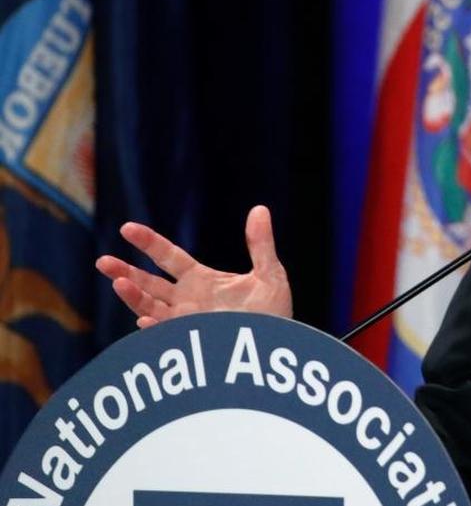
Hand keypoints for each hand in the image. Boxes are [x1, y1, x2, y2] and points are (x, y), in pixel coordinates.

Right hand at [95, 205, 292, 327]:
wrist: (280, 348)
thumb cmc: (274, 312)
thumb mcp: (270, 274)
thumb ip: (261, 244)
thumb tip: (260, 209)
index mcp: (200, 280)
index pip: (168, 256)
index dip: (148, 243)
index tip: (127, 228)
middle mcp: (186, 300)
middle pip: (148, 283)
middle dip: (125, 272)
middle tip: (103, 262)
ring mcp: (185, 323)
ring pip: (150, 308)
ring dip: (133, 296)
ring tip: (118, 284)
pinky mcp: (189, 344)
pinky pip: (166, 336)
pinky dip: (154, 329)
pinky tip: (146, 320)